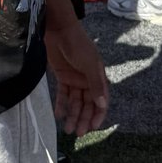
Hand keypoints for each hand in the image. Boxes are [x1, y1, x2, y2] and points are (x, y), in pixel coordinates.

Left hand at [45, 21, 108, 136]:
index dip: (98, 115)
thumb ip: (95, 84)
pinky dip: (62, 105)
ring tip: (67, 128)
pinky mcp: (62, 77)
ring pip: (75, 102)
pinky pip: (63, 95)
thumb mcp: (89, 64)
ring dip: (73, 115)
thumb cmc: (78, 44)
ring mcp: (75, 79)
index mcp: (98, 77)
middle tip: (78, 133)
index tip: (93, 128)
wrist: (59, 29)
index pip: (101, 100)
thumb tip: (103, 105)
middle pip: (87, 104)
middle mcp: (87, 80)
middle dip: (84, 118)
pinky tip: (58, 115)